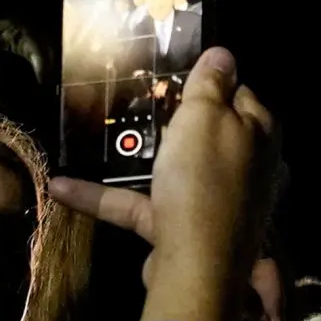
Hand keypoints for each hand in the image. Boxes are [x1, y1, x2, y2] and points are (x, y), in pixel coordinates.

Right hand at [50, 47, 279, 320]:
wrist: (195, 266)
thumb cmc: (204, 179)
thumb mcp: (204, 117)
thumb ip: (211, 83)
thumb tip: (224, 54)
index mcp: (260, 134)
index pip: (241, 95)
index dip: (211, 82)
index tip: (177, 74)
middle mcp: (247, 168)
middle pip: (210, 134)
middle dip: (176, 119)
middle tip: (137, 100)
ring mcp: (217, 202)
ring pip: (177, 170)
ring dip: (141, 157)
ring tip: (103, 137)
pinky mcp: (184, 230)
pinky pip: (143, 205)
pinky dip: (106, 195)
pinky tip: (61, 186)